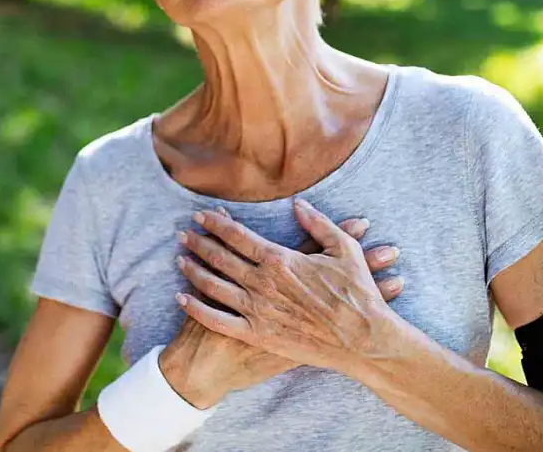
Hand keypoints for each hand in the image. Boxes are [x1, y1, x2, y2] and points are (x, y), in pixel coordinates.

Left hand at [160, 215, 402, 408]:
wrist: (363, 339)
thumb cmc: (357, 293)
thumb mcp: (343, 249)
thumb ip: (318, 224)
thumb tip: (298, 203)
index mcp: (279, 259)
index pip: (237, 235)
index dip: (215, 224)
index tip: (200, 216)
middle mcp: (262, 282)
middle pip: (219, 257)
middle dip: (198, 243)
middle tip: (182, 233)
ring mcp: (257, 309)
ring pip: (213, 285)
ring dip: (193, 270)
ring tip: (179, 259)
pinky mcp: (257, 335)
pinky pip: (218, 320)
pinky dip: (196, 308)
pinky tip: (182, 299)